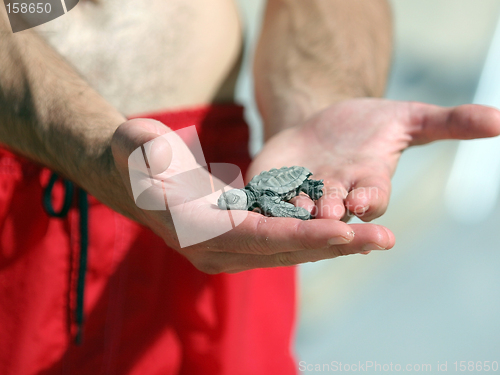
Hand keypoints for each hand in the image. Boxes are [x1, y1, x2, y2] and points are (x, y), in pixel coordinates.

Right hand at [110, 118, 394, 273]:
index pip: (257, 235)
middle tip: (383, 239)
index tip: (346, 230)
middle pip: (284, 249)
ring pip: (290, 251)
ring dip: (334, 246)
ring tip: (378, 239)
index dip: (301, 234)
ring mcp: (230, 250)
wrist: (135, 178)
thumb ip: (145, 149)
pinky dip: (317, 240)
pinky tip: (350, 236)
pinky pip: (285, 244)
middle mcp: (216, 249)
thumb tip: (157, 152)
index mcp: (196, 228)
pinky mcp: (241, 242)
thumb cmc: (135, 157)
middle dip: (334, 245)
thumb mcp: (135, 145)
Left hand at [249, 98, 499, 221]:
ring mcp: (301, 196)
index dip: (367, 200)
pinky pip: (263, 196)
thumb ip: (448, 122)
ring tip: (279, 205)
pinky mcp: (272, 189)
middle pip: (332, 212)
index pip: (371, 199)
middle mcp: (335, 198)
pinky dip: (255, 198)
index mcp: (367, 186)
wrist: (324, 125)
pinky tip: (241, 196)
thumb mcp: (409, 118)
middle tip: (323, 213)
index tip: (362, 200)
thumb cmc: (369, 127)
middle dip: (328, 213)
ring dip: (287, 211)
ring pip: (294, 209)